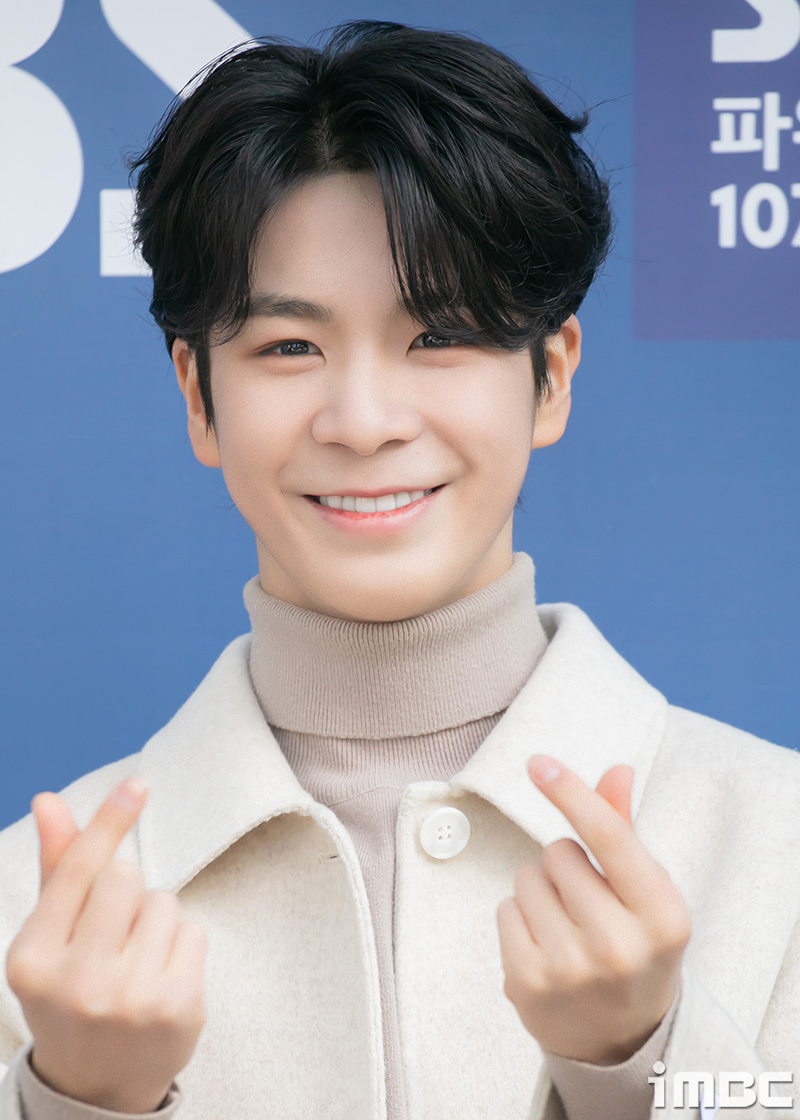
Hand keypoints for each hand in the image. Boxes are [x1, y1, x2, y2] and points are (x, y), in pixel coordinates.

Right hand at [6, 778, 206, 1112]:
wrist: (97, 1086)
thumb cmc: (71, 992)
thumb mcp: (50, 938)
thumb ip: (56, 868)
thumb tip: (48, 799)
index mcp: (33, 960)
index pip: (77, 871)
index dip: (108, 822)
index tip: (138, 784)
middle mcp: (75, 983)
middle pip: (126, 878)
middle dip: (127, 893)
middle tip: (114, 935)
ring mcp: (128, 1000)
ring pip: (163, 902)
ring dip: (156, 920)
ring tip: (136, 962)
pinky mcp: (175, 1009)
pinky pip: (193, 931)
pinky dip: (182, 944)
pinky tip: (162, 978)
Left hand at [497, 756, 690, 1064]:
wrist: (619, 1041)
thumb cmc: (636, 947)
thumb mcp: (647, 895)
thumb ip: (625, 830)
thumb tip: (615, 769)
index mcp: (663, 917)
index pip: (611, 838)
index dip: (573, 794)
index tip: (539, 763)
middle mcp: (620, 947)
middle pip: (559, 851)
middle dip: (566, 863)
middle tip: (588, 901)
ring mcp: (572, 970)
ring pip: (527, 876)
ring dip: (541, 888)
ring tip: (568, 925)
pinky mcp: (528, 985)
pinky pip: (505, 908)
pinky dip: (519, 917)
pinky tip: (546, 946)